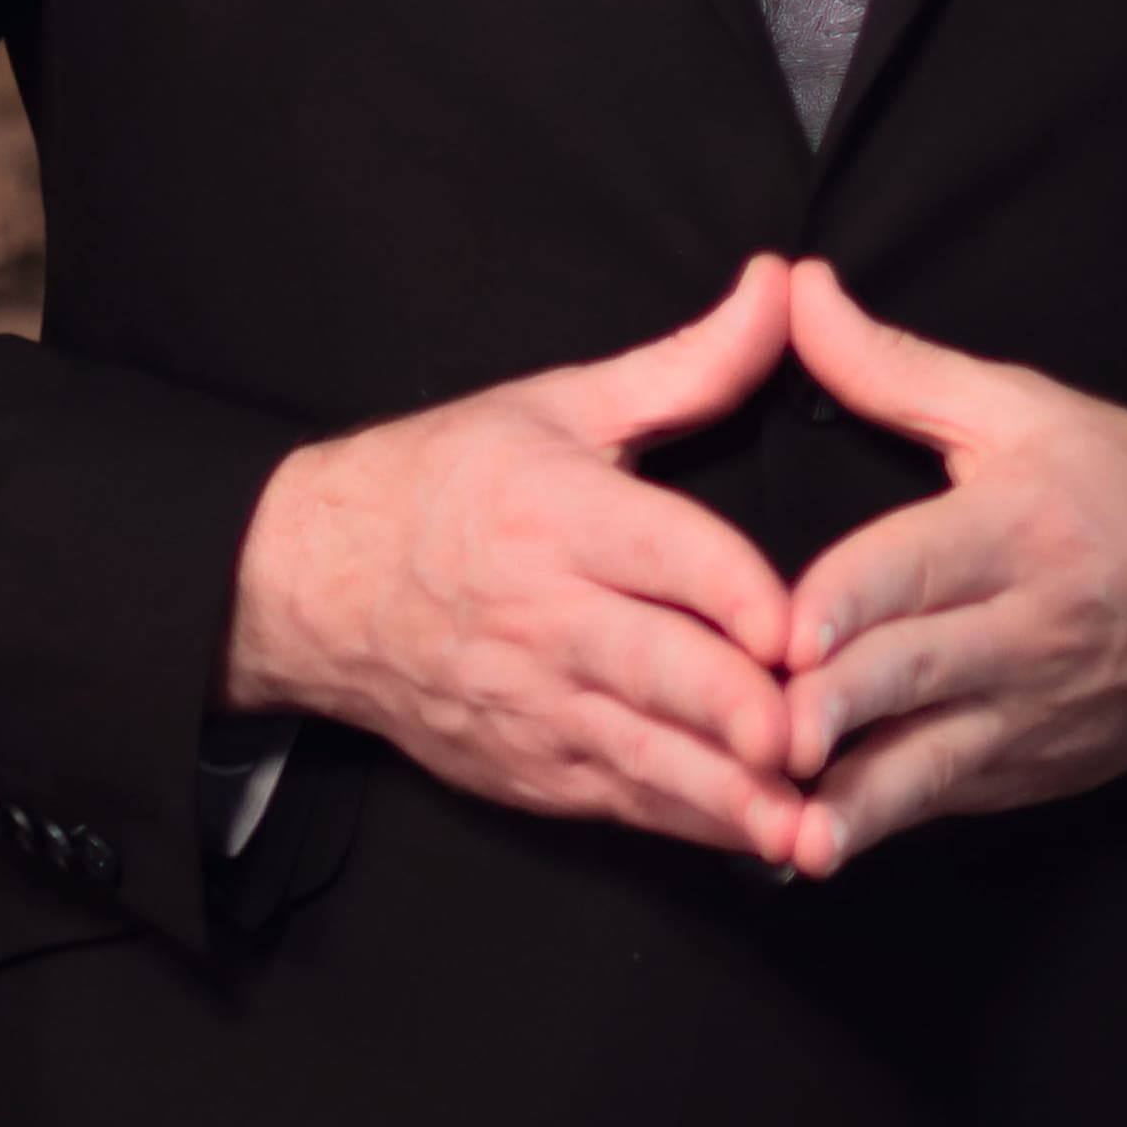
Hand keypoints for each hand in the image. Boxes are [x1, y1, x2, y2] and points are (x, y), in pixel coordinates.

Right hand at [221, 252, 808, 860]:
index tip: (800, 625)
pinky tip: (761, 841)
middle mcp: (546, 616)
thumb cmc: (446, 481)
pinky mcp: (531, 770)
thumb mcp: (560, 405)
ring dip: (728, 795)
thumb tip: (781, 284)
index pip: (663, 554)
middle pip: (659, 669)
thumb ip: (688, 361)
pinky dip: (692, 824)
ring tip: (808, 826)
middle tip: (815, 737)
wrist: (311, 586)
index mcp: (557, 513)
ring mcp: (536, 705)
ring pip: (646, 757)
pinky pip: (624, 802)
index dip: (736, 591)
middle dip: (737, 712)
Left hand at [767, 259, 1126, 877]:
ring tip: (786, 833)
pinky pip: (945, 799)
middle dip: (832, 710)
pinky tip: (815, 850)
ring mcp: (1029, 714)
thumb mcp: (1022, 408)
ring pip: (928, 764)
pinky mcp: (1026, 771)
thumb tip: (798, 289)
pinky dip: (882, 825)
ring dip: (854, 803)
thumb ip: (895, 364)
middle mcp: (1028, 630)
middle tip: (756, 736)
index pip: (919, 567)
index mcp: (1021, 528)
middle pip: (913, 673)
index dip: (848, 601)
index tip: (785, 633)